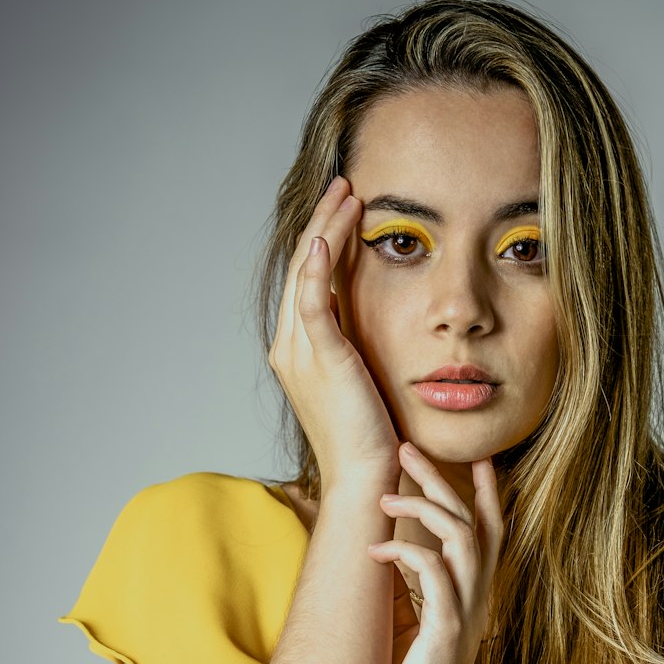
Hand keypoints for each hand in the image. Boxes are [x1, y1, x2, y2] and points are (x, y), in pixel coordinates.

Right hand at [267, 176, 398, 487]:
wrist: (365, 477)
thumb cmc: (372, 438)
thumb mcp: (362, 382)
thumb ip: (357, 349)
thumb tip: (373, 326)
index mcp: (297, 351)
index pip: (308, 277)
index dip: (324, 237)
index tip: (347, 208)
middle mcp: (290, 347)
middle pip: (303, 266)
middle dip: (324, 220)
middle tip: (346, 186)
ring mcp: (300, 353)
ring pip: (307, 273)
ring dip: (328, 229)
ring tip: (349, 196)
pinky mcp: (322, 359)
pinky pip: (313, 303)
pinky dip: (319, 268)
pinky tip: (331, 237)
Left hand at [367, 442, 504, 663]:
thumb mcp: (421, 632)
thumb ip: (420, 597)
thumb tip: (396, 563)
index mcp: (473, 598)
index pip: (491, 532)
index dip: (486, 492)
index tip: (479, 457)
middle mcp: (477, 600)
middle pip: (473, 521)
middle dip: (441, 479)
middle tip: (406, 447)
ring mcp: (465, 614)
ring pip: (461, 538)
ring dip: (424, 507)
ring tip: (384, 493)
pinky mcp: (445, 631)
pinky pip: (434, 575)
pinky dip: (407, 552)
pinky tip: (376, 550)